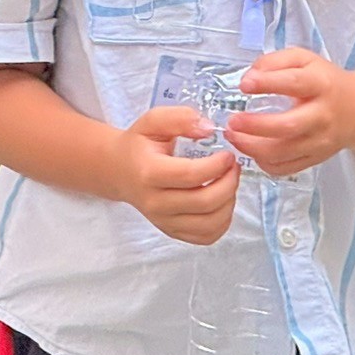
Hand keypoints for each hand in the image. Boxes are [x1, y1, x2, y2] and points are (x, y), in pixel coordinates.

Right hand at [109, 105, 239, 244]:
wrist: (120, 171)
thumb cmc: (139, 144)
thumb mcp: (154, 121)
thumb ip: (180, 118)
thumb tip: (209, 128)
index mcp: (150, 173)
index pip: (191, 176)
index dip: (217, 165)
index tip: (228, 154)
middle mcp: (155, 202)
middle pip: (204, 203)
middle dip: (230, 182)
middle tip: (234, 166)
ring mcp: (163, 221)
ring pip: (209, 223)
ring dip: (230, 202)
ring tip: (229, 181)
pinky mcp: (172, 231)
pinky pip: (206, 236)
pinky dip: (223, 220)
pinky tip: (222, 200)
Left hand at [226, 47, 354, 178]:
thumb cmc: (324, 81)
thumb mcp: (304, 60)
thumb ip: (275, 61)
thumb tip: (249, 76)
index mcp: (321, 84)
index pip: (294, 82)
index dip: (267, 83)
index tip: (244, 84)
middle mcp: (322, 114)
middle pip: (287, 126)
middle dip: (254, 126)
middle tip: (231, 122)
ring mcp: (320, 140)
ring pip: (282, 153)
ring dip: (251, 147)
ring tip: (233, 136)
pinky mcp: (315, 158)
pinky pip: (284, 168)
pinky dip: (263, 162)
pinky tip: (252, 150)